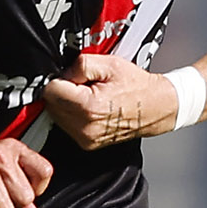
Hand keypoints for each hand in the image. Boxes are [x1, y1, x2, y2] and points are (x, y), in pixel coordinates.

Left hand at [44, 53, 175, 148]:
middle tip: (84, 85)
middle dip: (63, 91)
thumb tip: (61, 73)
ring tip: (89, 96)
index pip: (50, 90)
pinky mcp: (86, 144)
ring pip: (56, 115)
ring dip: (66, 103)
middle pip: (51, 104)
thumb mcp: (110, 64)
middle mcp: (84, 127)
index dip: (59, 78)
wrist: (156, 108)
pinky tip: (90, 107)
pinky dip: (73, 114)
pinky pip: (67, 125)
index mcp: (88, 106)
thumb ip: (79, 64)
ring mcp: (85, 138)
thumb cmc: (137, 87)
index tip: (71, 76)